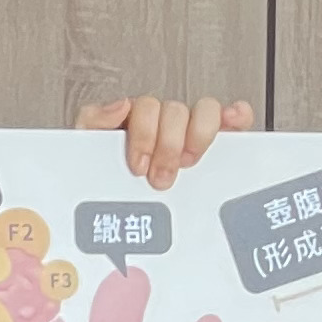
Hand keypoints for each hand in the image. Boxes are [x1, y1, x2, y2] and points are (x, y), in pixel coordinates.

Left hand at [79, 95, 253, 190]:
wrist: (109, 217)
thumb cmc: (104, 182)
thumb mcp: (86, 151)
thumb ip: (93, 121)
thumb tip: (120, 104)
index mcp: (134, 122)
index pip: (146, 106)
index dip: (145, 135)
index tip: (139, 166)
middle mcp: (164, 123)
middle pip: (175, 110)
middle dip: (168, 146)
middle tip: (161, 176)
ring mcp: (190, 131)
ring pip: (205, 110)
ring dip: (198, 136)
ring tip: (188, 163)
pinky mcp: (215, 143)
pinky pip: (231, 117)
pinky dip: (235, 116)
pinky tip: (233, 121)